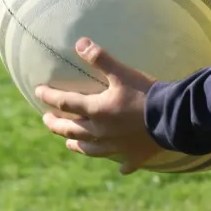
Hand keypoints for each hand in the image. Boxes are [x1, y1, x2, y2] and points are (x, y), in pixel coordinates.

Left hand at [35, 38, 162, 174]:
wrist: (172, 117)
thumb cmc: (145, 93)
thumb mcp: (121, 72)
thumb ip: (100, 58)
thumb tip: (79, 42)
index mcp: (96, 111)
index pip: (64, 103)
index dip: (49, 96)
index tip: (38, 92)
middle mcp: (101, 132)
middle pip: (72, 130)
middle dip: (56, 125)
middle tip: (46, 120)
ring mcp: (117, 147)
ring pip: (90, 149)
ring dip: (77, 145)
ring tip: (69, 144)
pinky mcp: (135, 156)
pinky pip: (124, 163)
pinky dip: (120, 164)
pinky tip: (120, 167)